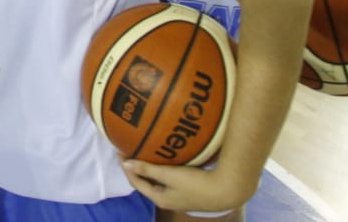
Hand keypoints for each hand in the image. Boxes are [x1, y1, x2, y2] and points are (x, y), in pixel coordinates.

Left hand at [120, 159, 252, 213]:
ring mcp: (179, 195)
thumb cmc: (196, 184)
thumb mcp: (169, 175)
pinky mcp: (189, 189)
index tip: (121, 150)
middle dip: (137, 166)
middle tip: (131, 149)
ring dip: (151, 166)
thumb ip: (147, 169)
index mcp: (160, 198)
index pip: (136, 182)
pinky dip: (164, 166)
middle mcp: (168, 199)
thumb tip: (125, 163)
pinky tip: (167, 155)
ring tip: (145, 150)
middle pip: (146, 181)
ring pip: (158, 178)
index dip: (127, 167)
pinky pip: (170, 176)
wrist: (227, 190)